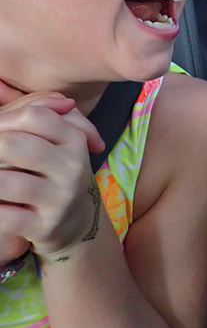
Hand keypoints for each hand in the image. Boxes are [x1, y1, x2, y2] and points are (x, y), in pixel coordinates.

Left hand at [0, 80, 104, 262]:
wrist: (77, 223)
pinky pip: (4, 217)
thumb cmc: (55, 173)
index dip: (4, 120)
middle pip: (13, 145)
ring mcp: (60, 198)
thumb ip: (45, 112)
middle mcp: (72, 167)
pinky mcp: (46, 226)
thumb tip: (59, 101)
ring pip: (4, 182)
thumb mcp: (58, 140)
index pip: (34, 116)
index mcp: (74, 140)